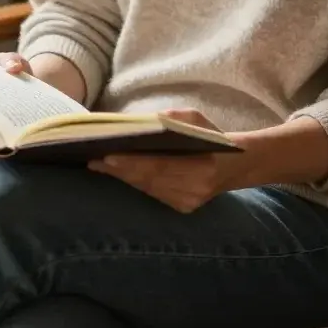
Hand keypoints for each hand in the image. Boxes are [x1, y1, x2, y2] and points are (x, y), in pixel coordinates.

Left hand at [88, 108, 247, 212]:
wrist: (233, 164)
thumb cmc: (210, 135)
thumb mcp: (195, 118)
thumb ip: (171, 119)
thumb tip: (138, 123)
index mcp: (201, 166)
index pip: (159, 165)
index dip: (132, 162)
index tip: (109, 155)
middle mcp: (194, 190)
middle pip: (148, 180)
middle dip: (119, 170)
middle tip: (94, 159)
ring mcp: (188, 203)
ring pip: (147, 189)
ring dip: (122, 177)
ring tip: (99, 164)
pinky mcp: (182, 209)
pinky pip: (152, 194)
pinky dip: (135, 182)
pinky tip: (118, 173)